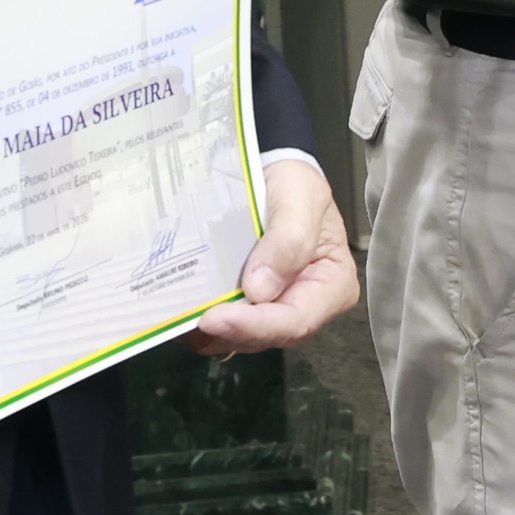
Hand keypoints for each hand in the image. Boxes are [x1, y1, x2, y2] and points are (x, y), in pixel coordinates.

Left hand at [188, 155, 359, 354]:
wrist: (272, 175)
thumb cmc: (295, 185)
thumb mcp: (300, 198)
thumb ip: (289, 240)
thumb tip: (260, 288)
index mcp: (332, 285)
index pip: (296, 321)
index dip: (256, 325)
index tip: (216, 316)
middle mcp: (306, 307)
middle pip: (266, 336)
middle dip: (229, 330)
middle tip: (192, 315)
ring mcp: (274, 312)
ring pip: (241, 339)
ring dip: (210, 331)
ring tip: (181, 313)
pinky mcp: (248, 310)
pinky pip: (223, 330)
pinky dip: (201, 326)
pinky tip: (183, 309)